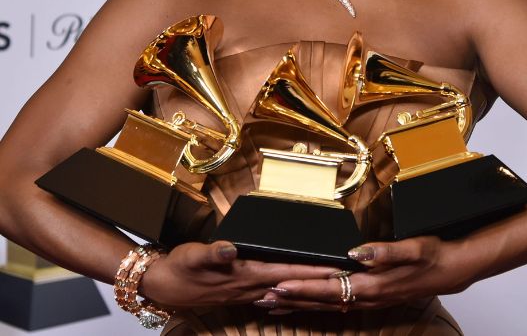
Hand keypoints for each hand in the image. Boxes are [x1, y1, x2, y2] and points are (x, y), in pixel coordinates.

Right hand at [140, 241, 339, 307]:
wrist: (162, 286)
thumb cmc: (180, 267)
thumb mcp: (194, 256)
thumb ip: (213, 252)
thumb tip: (231, 248)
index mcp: (244, 275)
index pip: (286, 271)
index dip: (311, 269)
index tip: (334, 267)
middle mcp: (250, 287)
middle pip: (292, 283)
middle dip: (319, 281)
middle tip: (345, 277)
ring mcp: (246, 293)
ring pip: (284, 292)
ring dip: (307, 290)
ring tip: (330, 288)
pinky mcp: (240, 294)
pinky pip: (271, 296)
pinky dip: (288, 295)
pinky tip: (294, 296)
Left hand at [257, 237, 471, 312]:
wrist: (451, 270)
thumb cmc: (431, 256)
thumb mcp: (411, 248)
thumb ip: (382, 252)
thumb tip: (355, 252)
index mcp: (372, 285)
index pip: (329, 287)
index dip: (302, 287)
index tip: (278, 285)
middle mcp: (367, 297)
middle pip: (322, 301)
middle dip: (292, 300)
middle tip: (263, 298)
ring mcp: (369, 300)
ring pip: (328, 305)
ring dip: (301, 303)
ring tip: (276, 301)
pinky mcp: (372, 297)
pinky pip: (339, 303)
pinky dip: (318, 303)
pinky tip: (309, 302)